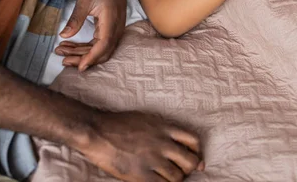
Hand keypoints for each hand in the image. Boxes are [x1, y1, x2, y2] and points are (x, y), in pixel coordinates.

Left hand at [56, 0, 125, 71]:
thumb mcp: (84, 0)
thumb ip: (76, 18)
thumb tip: (64, 36)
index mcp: (111, 20)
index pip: (104, 44)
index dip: (92, 57)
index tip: (79, 67)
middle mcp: (116, 28)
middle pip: (102, 51)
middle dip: (83, 58)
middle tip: (63, 59)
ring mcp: (114, 30)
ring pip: (100, 50)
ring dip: (82, 53)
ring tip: (62, 51)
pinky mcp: (109, 31)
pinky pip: (99, 44)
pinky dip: (85, 48)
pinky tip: (70, 46)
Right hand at [79, 111, 203, 181]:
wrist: (98, 132)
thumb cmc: (119, 124)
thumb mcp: (146, 119)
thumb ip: (162, 130)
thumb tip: (175, 142)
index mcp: (164, 127)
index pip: (193, 140)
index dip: (198, 153)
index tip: (198, 161)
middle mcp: (162, 142)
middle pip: (190, 161)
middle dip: (189, 170)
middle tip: (181, 173)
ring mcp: (153, 159)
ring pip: (177, 177)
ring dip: (174, 180)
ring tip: (165, 178)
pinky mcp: (141, 174)